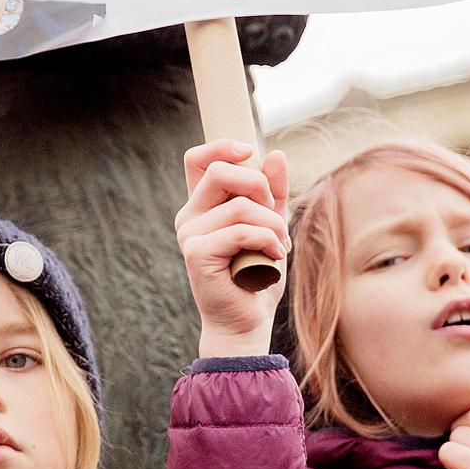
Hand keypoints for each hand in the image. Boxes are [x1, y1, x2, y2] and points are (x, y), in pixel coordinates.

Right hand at [178, 139, 290, 357]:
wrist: (246, 322)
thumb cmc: (257, 277)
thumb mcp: (270, 226)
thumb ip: (272, 193)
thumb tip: (274, 154)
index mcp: (202, 206)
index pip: (198, 159)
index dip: (221, 147)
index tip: (248, 152)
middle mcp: (189, 216)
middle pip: (220, 171)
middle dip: (259, 185)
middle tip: (275, 213)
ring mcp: (189, 234)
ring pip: (241, 206)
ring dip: (273, 224)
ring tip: (280, 246)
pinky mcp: (196, 253)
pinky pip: (240, 231)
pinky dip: (267, 241)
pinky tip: (275, 256)